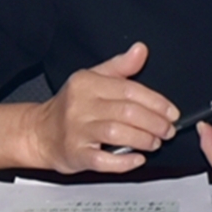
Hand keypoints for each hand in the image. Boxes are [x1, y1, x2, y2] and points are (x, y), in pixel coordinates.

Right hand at [27, 42, 178, 173]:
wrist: (39, 132)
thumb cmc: (71, 106)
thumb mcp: (93, 78)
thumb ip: (120, 67)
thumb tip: (141, 50)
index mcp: (87, 83)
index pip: (129, 90)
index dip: (156, 102)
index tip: (172, 112)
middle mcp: (80, 105)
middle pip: (127, 112)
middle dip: (154, 122)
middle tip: (168, 130)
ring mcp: (77, 131)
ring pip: (118, 133)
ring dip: (143, 139)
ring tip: (155, 142)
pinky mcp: (75, 154)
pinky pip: (103, 160)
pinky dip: (124, 161)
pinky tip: (137, 158)